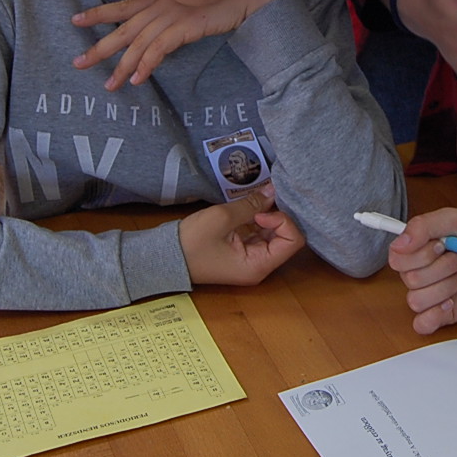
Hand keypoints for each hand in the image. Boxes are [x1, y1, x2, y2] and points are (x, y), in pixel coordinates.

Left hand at [73, 0, 288, 88]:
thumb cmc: (221, 0)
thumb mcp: (189, 5)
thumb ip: (171, 16)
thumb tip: (159, 35)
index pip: (122, 6)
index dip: (98, 13)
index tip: (75, 20)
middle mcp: (160, 5)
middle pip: (122, 28)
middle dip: (99, 47)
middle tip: (78, 63)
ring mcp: (171, 15)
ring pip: (138, 43)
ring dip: (122, 66)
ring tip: (109, 85)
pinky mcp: (185, 27)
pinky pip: (159, 49)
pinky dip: (147, 65)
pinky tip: (138, 79)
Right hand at [178, 183, 305, 285]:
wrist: (164, 258)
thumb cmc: (191, 243)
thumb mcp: (222, 219)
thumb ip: (251, 204)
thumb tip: (273, 190)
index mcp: (258, 266)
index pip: (293, 241)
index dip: (283, 221)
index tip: (260, 214)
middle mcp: (259, 266)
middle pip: (285, 237)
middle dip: (276, 215)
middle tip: (259, 199)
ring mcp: (250, 259)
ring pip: (272, 233)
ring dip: (265, 216)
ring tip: (251, 200)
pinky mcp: (241, 251)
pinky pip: (258, 233)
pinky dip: (255, 219)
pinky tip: (245, 207)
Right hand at [387, 207, 456, 333]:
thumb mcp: (454, 219)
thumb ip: (424, 226)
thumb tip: (399, 243)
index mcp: (415, 249)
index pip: (396, 259)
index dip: (419, 255)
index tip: (441, 245)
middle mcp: (419, 272)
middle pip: (410, 279)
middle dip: (442, 268)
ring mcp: (430, 294)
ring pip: (417, 300)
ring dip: (446, 286)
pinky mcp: (442, 313)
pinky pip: (422, 324)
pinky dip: (434, 315)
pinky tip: (451, 303)